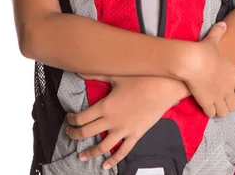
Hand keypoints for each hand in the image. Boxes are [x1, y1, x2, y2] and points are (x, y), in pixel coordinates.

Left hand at [66, 75, 186, 168]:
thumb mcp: (116, 74)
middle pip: (87, 133)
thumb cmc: (142, 77)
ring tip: (82, 156)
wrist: (165, 86)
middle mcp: (112, 121)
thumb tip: (79, 70)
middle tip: (70, 134)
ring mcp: (124, 130)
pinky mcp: (136, 134)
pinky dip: (113, 160)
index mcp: (105, 106)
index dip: (71, 120)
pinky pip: (123, 151)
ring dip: (90, 152)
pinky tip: (106, 165)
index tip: (69, 118)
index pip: (81, 118)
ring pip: (102, 147)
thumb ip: (96, 74)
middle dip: (75, 135)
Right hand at [183, 22, 234, 117]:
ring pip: (224, 113)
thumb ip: (219, 32)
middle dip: (228, 104)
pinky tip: (204, 105)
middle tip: (221, 99)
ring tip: (214, 105)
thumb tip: (222, 24)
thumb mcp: (213, 40)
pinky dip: (209, 111)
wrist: (192, 61)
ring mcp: (219, 97)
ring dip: (219, 110)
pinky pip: (211, 114)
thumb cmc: (204, 51)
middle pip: (234, 106)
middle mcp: (229, 89)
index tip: (234, 92)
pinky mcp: (207, 103)